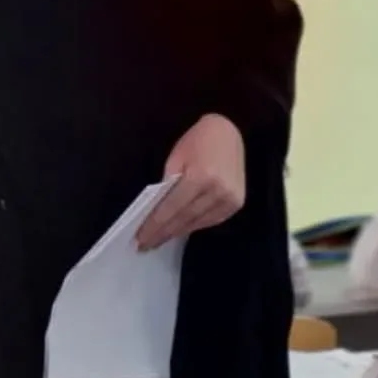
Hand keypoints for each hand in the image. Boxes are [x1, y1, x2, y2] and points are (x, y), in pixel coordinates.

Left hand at [136, 114, 245, 249]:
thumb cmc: (198, 140)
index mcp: (201, 176)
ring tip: (160, 240)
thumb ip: (168, 185)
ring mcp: (230, 198)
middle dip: (164, 232)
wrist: (228, 132)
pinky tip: (181, 230)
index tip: (141, 237)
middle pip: (185, 218)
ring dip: (178, 232)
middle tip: (146, 245)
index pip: (173, 207)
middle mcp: (218, 190)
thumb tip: (158, 212)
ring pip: (198, 222)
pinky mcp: (237, 203)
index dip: (155, 224)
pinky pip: (212, 220)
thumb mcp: (176, 158)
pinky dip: (195, 226)